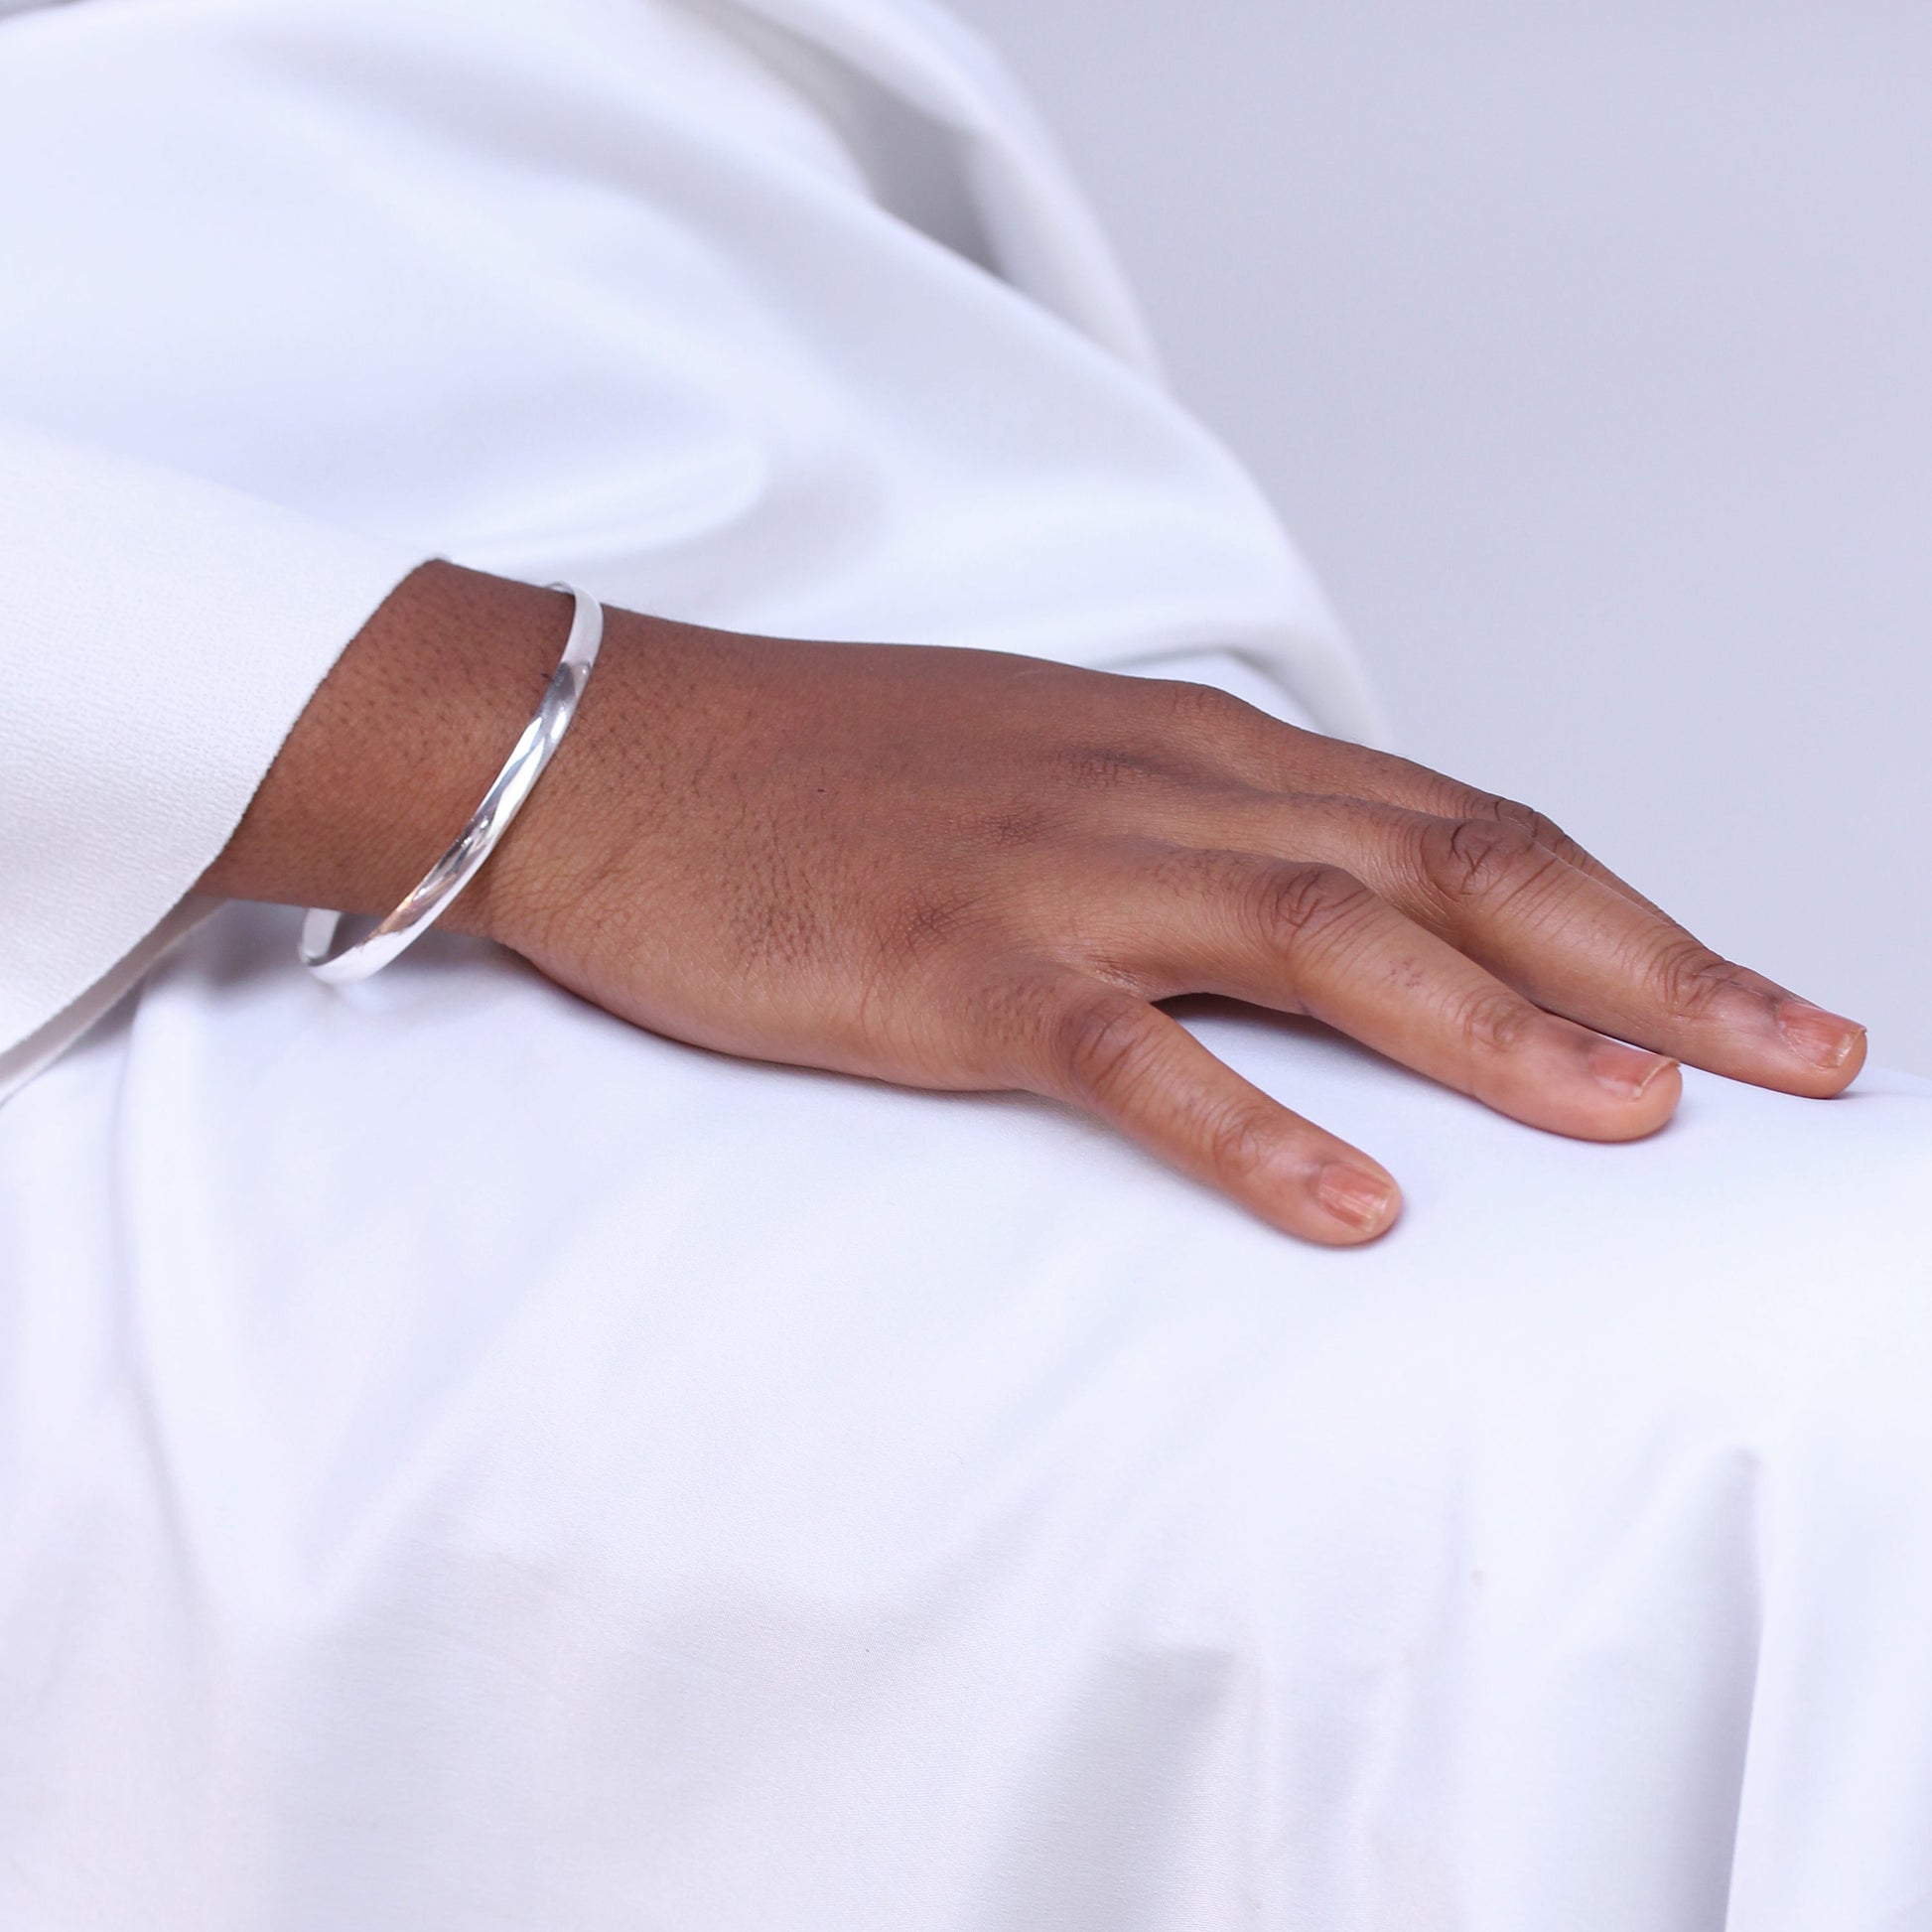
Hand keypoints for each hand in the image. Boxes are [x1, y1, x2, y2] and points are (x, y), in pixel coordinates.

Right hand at [207, 566, 1866, 1243]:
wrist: (611, 746)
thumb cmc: (829, 772)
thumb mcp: (1052, 777)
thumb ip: (1196, 838)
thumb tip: (1333, 932)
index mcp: (1193, 748)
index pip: (1465, 821)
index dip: (1631, 912)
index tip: (1758, 1002)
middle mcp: (1160, 790)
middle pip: (1452, 865)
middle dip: (1643, 965)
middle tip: (1797, 1060)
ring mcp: (1054, 870)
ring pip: (1321, 938)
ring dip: (1492, 1029)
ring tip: (1638, 1119)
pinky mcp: (944, 959)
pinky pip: (1120, 1047)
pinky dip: (1242, 1123)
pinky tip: (1346, 1206)